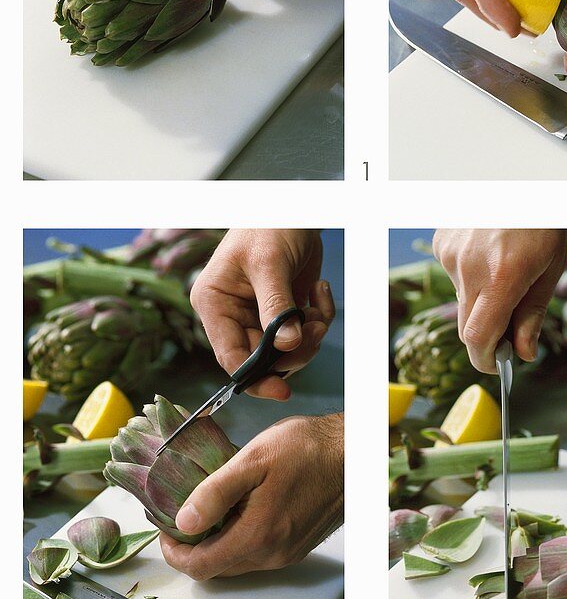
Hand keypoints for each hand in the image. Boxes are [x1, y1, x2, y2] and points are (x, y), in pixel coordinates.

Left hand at [161, 414, 343, 579]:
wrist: (353, 451)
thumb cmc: (310, 448)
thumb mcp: (254, 458)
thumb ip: (214, 492)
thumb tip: (183, 522)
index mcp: (259, 535)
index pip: (200, 566)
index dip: (174, 552)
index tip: (166, 529)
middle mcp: (274, 554)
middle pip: (217, 568)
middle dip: (194, 546)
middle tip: (184, 515)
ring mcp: (289, 553)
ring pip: (238, 561)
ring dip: (218, 541)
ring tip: (213, 507)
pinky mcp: (299, 546)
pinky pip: (258, 553)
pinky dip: (241, 537)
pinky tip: (243, 508)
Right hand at [190, 230, 335, 399]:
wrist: (296, 208)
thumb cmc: (269, 225)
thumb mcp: (269, 263)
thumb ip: (275, 305)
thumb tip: (286, 345)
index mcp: (214, 303)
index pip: (229, 355)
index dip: (254, 378)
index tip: (282, 390)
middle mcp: (233, 314)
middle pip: (262, 359)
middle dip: (295, 350)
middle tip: (315, 330)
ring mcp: (260, 314)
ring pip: (288, 349)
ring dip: (311, 334)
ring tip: (319, 308)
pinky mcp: (286, 310)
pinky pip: (305, 331)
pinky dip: (319, 316)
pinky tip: (320, 291)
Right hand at [432, 229, 566, 371]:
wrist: (524, 178)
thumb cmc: (543, 219)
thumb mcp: (550, 269)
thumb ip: (533, 314)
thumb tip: (523, 352)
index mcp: (502, 276)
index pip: (478, 338)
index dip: (486, 361)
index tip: (497, 365)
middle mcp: (470, 266)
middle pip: (468, 325)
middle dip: (488, 335)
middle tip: (512, 328)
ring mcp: (451, 253)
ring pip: (462, 298)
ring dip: (482, 299)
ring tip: (507, 270)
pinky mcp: (441, 242)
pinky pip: (454, 274)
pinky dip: (472, 275)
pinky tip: (490, 253)